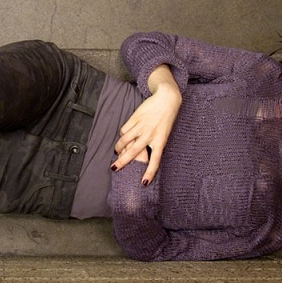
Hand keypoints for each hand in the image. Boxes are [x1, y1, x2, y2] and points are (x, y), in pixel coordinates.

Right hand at [112, 65, 181, 184]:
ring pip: (125, 140)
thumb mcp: (164, 134)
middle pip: (134, 151)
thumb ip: (153, 144)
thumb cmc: (166, 119)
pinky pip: (125, 130)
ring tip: (116, 152)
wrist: (167, 99)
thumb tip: (139, 156)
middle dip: (122, 161)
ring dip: (118, 147)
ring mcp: (142, 126)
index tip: (143, 183)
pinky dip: (122, 135)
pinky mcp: (135, 118)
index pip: (155, 160)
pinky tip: (122, 138)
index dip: (149, 172)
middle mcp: (150, 134)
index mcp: (161, 141)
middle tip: (114, 169)